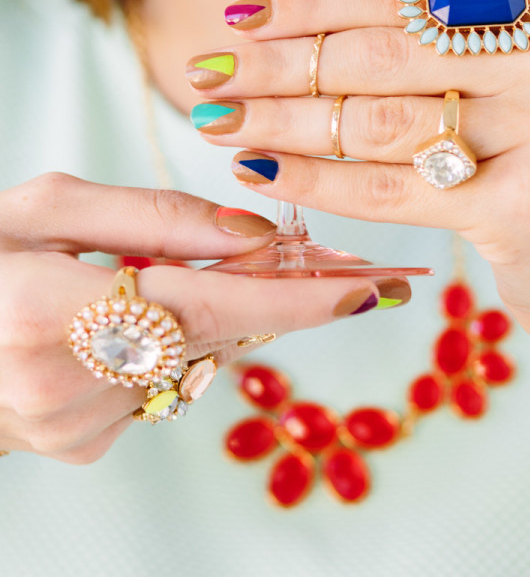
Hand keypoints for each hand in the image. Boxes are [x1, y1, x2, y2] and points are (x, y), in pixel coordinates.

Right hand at [0, 173, 401, 461]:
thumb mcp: (44, 208)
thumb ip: (152, 216)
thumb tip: (250, 232)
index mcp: (42, 311)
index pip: (201, 303)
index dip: (289, 295)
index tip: (364, 289)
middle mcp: (61, 386)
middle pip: (213, 335)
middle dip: (276, 296)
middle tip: (332, 265)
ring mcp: (73, 427)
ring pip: (195, 360)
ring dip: (220, 315)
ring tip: (198, 273)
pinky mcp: (82, 445)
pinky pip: (163, 386)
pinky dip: (178, 344)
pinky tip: (145, 318)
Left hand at [187, 0, 529, 350]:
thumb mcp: (511, 81)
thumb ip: (439, 44)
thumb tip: (306, 22)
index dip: (315, 1)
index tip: (244, 11)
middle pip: (381, 55)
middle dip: (280, 64)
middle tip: (209, 71)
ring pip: (377, 121)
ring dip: (282, 121)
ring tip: (219, 121)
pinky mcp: (524, 209)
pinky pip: (391, 190)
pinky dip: (316, 182)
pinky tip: (261, 174)